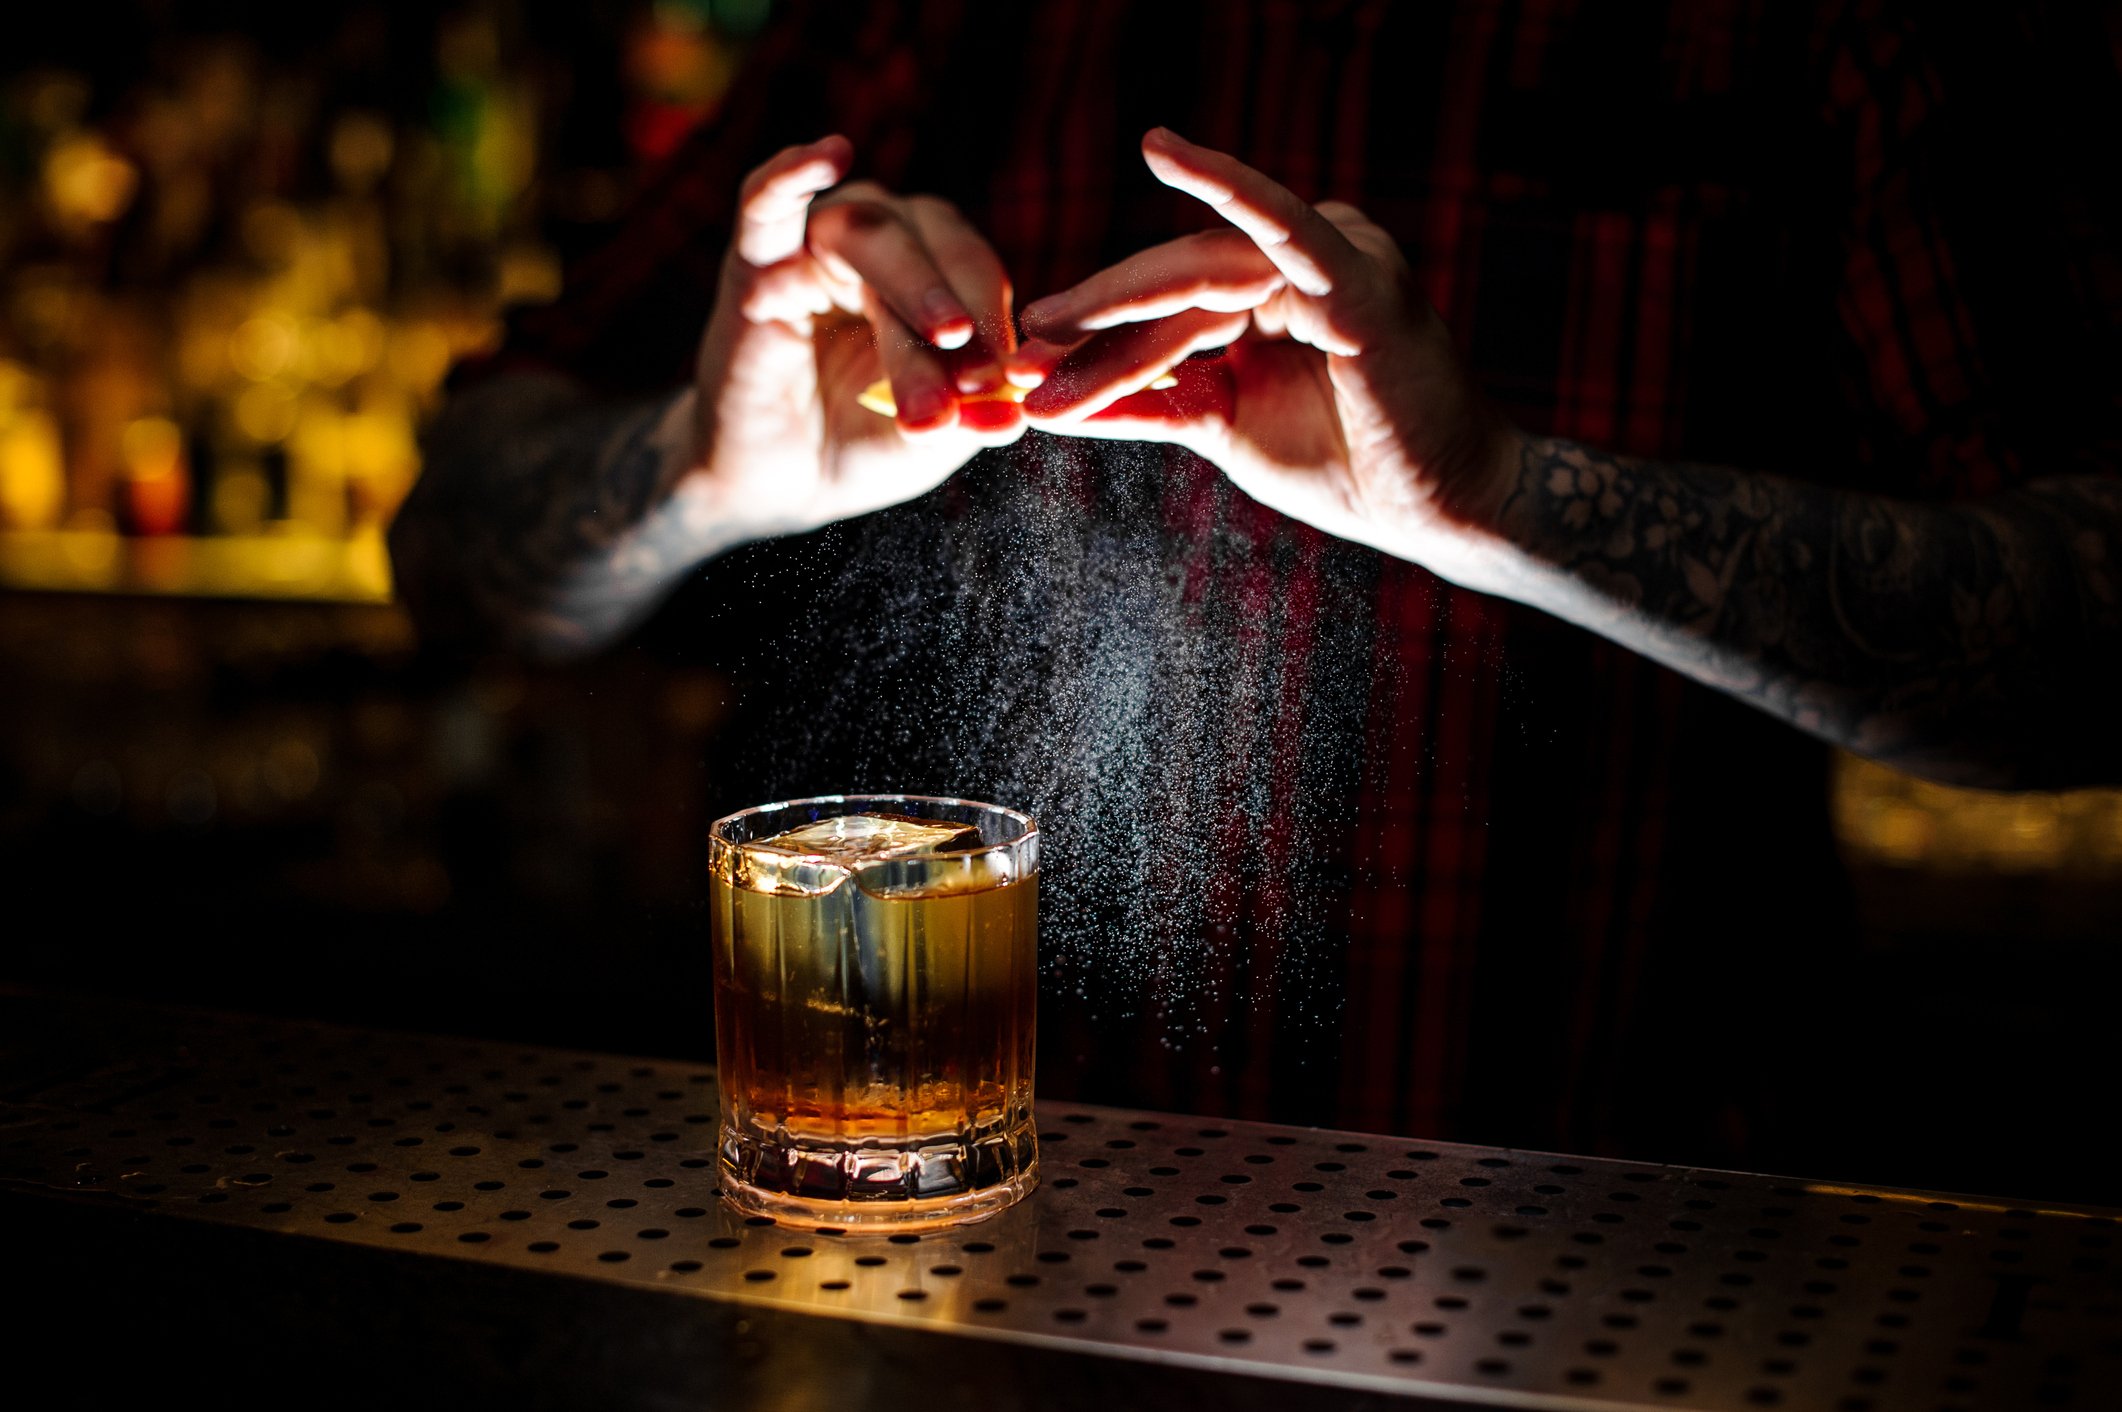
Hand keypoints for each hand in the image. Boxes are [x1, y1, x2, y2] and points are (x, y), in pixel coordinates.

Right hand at [683, 136, 1027, 541]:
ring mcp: (814, 246)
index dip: (998, 323)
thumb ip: (969, 414)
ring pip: (870, 232)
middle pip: (934, 246)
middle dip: (961, 315)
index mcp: (934, 271)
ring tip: (944, 335)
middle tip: (977, 381)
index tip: (1011, 386)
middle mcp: (882, 243)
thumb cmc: (863, 445)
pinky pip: (764, 204)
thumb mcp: (930, 434)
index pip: (976, 270)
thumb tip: (1012, 416)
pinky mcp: (751, 263)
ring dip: (913, 283)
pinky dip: (791, 175)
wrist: (780, 483)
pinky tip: (827, 153)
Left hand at [1014, 129, 1519, 586]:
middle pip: (1174, 282)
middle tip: (1018, 344)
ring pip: (1204, 274)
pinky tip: (1165, 151)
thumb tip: (1050, 398)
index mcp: (1270, 289)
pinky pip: (1284, 226)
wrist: (1439, 511)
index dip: (1094, 336)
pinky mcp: (1358, 277)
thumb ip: (1149, 402)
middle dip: (1093, 317)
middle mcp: (1299, 260)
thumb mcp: (1223, 428)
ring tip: (1049, 335)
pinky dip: (1230, 187)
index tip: (1022, 367)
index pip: (1165, 304)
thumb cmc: (1347, 469)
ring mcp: (1333, 258)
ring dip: (1124, 309)